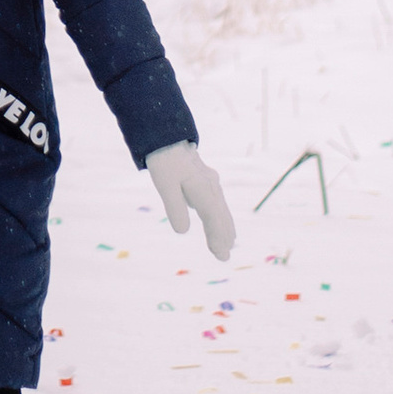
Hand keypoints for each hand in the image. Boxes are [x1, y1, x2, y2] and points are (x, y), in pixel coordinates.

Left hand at [146, 141, 235, 261]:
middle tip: (223, 257)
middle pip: (220, 214)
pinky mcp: (207, 181)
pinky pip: (218, 203)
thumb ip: (174, 207)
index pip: (212, 216)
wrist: (168, 136)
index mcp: (202, 187)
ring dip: (224, 227)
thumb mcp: (165, 184)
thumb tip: (183, 231)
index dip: (216, 236)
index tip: (219, 253)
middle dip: (223, 235)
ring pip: (221, 208)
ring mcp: (211, 182)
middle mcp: (211, 186)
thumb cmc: (165, 160)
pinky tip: (220, 223)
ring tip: (227, 244)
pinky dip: (221, 216)